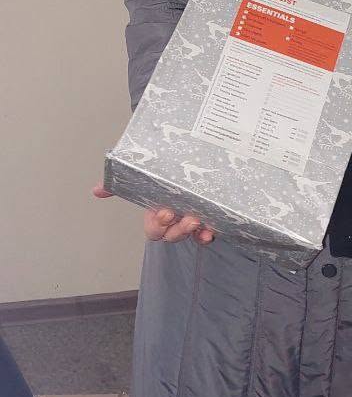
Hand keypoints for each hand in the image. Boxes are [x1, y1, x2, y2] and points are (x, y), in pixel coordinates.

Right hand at [92, 184, 215, 243]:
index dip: (158, 225)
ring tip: (197, 221)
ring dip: (192, 232)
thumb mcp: (144, 174)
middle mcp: (174, 219)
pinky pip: (206, 233)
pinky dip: (208, 234)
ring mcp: (190, 220)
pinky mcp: (208, 218)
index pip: (154, 229)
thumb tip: (96, 190)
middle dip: (176, 230)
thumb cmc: (166, 172)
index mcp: (157, 213)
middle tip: (182, 217)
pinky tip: (211, 230)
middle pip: (171, 235)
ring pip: (189, 235)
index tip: (164, 212)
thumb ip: (121, 182)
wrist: (192, 160)